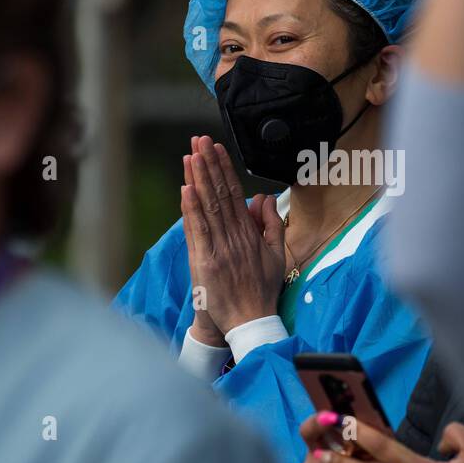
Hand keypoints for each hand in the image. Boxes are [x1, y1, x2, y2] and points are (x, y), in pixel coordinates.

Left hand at [181, 136, 286, 334]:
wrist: (250, 321)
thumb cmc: (262, 290)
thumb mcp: (276, 255)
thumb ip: (271, 225)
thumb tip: (262, 198)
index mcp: (250, 234)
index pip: (235, 194)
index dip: (224, 169)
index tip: (216, 148)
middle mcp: (235, 237)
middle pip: (220, 194)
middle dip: (209, 165)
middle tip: (200, 141)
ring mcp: (220, 248)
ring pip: (208, 207)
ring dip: (199, 179)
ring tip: (192, 155)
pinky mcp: (205, 261)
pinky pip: (198, 230)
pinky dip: (191, 209)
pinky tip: (187, 188)